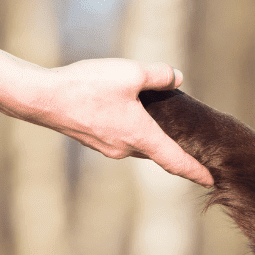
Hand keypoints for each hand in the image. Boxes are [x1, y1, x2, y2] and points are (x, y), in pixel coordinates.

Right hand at [0, 46, 213, 186]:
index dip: (196, 172)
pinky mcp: (93, 139)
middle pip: (159, 152)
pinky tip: (132, 113)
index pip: (176, 161)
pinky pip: (122, 138)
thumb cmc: (87, 86)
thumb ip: (159, 75)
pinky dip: (134, 130)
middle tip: (196, 146)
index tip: (212, 181)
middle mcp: (126, 148)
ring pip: (139, 144)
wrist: (42, 98)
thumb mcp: (130, 73)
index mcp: (141, 136)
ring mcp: (108, 147)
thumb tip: (177, 78)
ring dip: (153, 137)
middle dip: (176, 150)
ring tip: (165, 123)